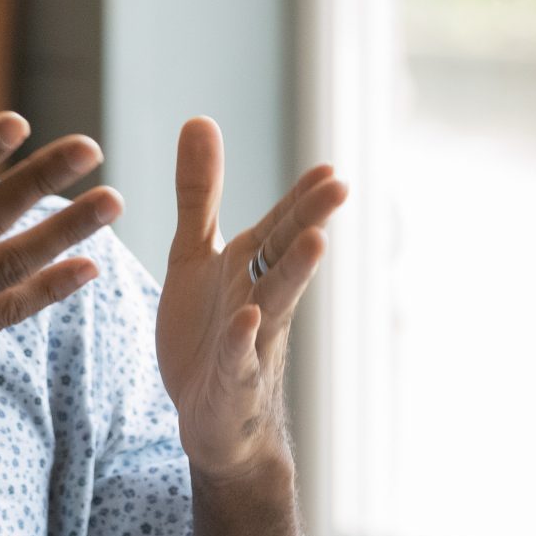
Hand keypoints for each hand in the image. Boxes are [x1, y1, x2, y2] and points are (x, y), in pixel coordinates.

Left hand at [155, 118, 349, 481]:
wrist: (212, 417)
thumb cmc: (208, 331)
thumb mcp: (196, 254)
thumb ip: (201, 193)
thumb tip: (200, 119)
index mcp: (251, 265)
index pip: (281, 225)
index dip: (303, 197)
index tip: (329, 169)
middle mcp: (260, 297)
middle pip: (286, 254)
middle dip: (310, 219)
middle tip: (339, 187)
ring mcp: (251, 340)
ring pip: (276, 301)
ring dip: (295, 272)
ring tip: (316, 241)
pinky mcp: (230, 380)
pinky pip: (237, 357)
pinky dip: (241, 339)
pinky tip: (247, 318)